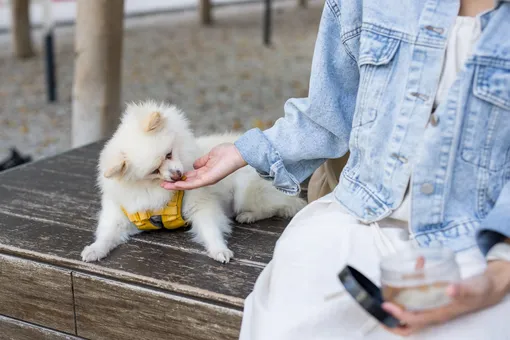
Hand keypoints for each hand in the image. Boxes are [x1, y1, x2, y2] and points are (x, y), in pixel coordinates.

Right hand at [161, 143, 246, 189]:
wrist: (237, 152)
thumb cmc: (227, 152)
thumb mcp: (210, 156)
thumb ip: (202, 161)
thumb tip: (194, 165)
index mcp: (206, 171)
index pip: (191, 177)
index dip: (180, 177)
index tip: (170, 177)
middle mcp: (206, 177)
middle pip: (188, 182)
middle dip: (176, 184)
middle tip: (164, 185)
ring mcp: (208, 179)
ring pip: (189, 185)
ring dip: (177, 186)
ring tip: (166, 186)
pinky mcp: (210, 179)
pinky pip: (195, 184)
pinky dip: (185, 185)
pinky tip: (176, 185)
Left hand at [382, 260, 509, 335]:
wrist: (489, 288)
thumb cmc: (480, 290)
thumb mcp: (472, 289)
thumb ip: (461, 289)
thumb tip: (449, 289)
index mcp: (440, 313)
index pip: (414, 319)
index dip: (398, 315)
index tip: (386, 306)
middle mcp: (434, 312)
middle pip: (409, 323)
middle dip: (392, 321)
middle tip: (378, 309)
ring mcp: (433, 306)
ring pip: (411, 310)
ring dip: (398, 302)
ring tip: (387, 290)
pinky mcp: (434, 298)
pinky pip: (418, 296)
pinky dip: (411, 285)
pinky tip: (415, 267)